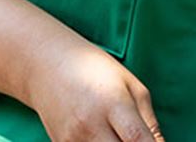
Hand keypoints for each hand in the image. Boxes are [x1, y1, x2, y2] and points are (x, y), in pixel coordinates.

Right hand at [26, 40, 163, 141]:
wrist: (46, 63)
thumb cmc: (93, 68)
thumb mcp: (129, 84)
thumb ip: (149, 121)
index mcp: (113, 103)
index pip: (138, 141)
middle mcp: (91, 124)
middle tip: (135, 140)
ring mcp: (73, 139)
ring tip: (116, 135)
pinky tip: (101, 137)